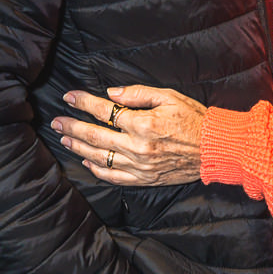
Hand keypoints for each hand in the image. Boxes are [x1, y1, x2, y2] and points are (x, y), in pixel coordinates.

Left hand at [51, 85, 205, 185]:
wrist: (214, 149)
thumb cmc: (194, 119)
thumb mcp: (169, 97)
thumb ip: (138, 94)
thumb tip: (111, 94)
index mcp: (143, 124)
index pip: (105, 111)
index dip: (84, 103)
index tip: (69, 97)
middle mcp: (138, 147)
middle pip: (96, 136)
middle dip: (73, 126)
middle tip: (57, 121)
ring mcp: (140, 166)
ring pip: (100, 158)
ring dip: (79, 147)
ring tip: (65, 138)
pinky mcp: (145, 179)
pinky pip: (115, 177)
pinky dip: (97, 170)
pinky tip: (87, 160)